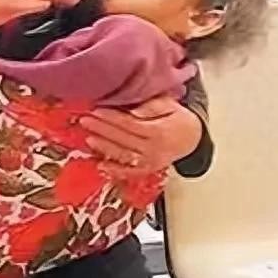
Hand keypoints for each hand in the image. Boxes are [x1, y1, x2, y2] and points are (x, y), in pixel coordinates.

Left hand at [78, 97, 202, 177]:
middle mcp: (153, 149)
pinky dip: (114, 170)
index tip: (96, 110)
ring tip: (88, 138)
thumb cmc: (179, 119)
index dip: (111, 118)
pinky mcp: (148, 170)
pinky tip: (100, 165)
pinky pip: (129, 172)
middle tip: (85, 121)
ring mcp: (150, 162)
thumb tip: (135, 111)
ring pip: (123, 155)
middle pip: (123, 139)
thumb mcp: (171, 106)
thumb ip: (153, 107)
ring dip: (104, 147)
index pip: (129, 124)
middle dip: (102, 129)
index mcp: (159, 131)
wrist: (193, 139)